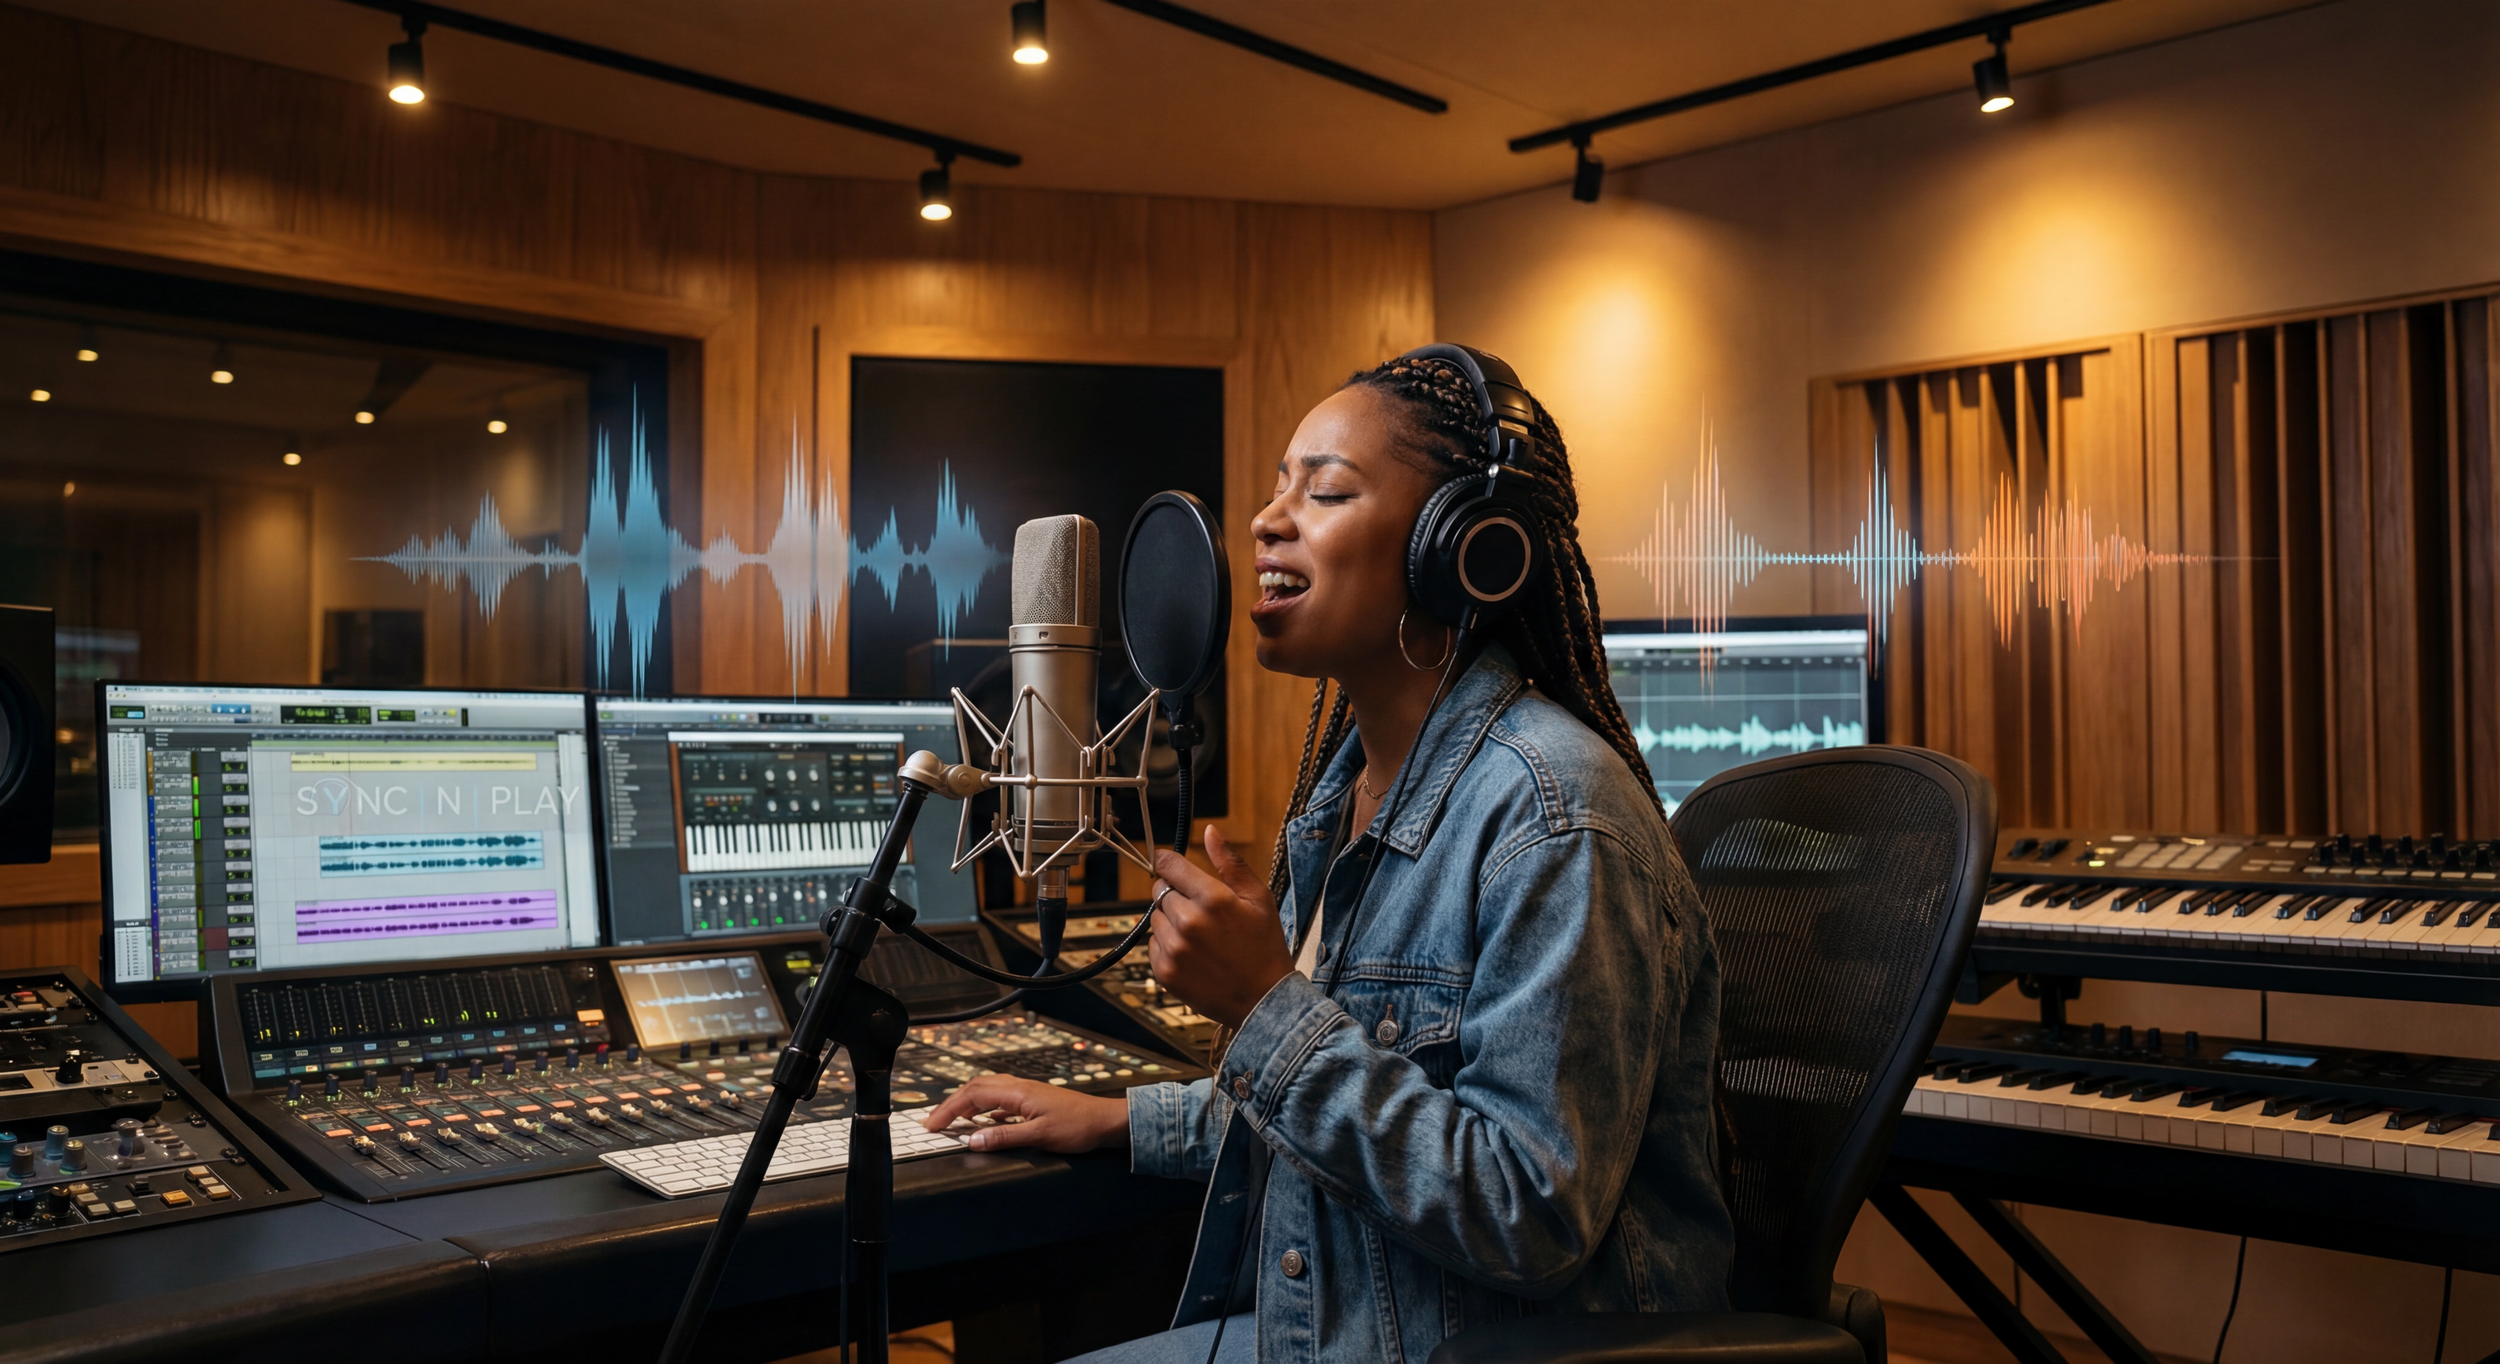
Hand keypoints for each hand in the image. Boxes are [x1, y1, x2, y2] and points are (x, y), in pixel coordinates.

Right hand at [919, 1075, 1128, 1153]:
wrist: (1105, 1121)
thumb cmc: (1078, 1127)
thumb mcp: (1039, 1136)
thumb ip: (1004, 1138)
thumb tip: (972, 1140)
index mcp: (1017, 1092)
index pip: (972, 1095)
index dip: (948, 1109)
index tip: (932, 1124)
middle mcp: (1019, 1087)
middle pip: (976, 1088)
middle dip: (952, 1104)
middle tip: (934, 1122)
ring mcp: (1026, 1093)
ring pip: (988, 1091)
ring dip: (967, 1103)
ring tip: (952, 1120)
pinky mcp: (1033, 1101)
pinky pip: (1000, 1099)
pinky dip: (984, 1108)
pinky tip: (984, 1122)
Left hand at [1149, 825, 1296, 1030]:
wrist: (1264, 1000)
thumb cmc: (1265, 947)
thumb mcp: (1258, 898)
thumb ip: (1230, 863)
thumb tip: (1210, 831)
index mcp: (1213, 899)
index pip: (1169, 866)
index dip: (1169, 863)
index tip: (1170, 866)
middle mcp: (1188, 922)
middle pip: (1159, 891)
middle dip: (1175, 895)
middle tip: (1200, 911)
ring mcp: (1174, 949)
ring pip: (1155, 918)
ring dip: (1170, 921)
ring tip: (1199, 936)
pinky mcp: (1165, 971)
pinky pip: (1153, 944)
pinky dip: (1167, 945)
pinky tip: (1193, 954)